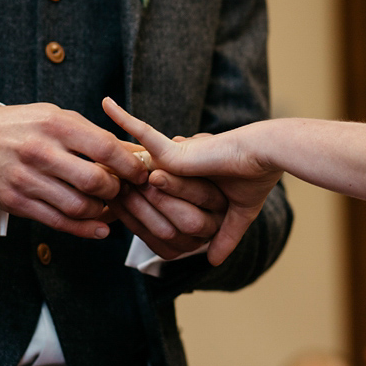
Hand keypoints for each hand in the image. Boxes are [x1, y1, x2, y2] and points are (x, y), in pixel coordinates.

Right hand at [0, 103, 147, 238]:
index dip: (130, 165)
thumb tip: (136, 152)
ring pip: (79, 206)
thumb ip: (95, 135)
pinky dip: (85, 229)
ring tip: (105, 203)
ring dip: (101, 210)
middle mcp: (41, 152)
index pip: (105, 148)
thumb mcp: (58, 118)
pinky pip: (59, 222)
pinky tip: (99, 227)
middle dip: (117, 189)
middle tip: (121, 189)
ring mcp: (27, 179)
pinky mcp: (17, 202)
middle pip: (95, 181)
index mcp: (56, 125)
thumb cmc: (24, 127)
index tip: (141, 173)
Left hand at [102, 97, 281, 264]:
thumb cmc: (255, 178)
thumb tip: (214, 262)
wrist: (264, 157)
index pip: (158, 192)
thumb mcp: (237, 214)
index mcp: (189, 179)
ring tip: (101, 147)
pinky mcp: (174, 151)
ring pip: (142, 174)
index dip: (137, 202)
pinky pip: (143, 134)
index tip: (118, 203)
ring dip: (123, 172)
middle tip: (101, 187)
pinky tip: (107, 102)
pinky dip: (125, 118)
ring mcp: (174, 158)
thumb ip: (224, 235)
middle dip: (124, 192)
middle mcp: (178, 166)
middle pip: (143, 184)